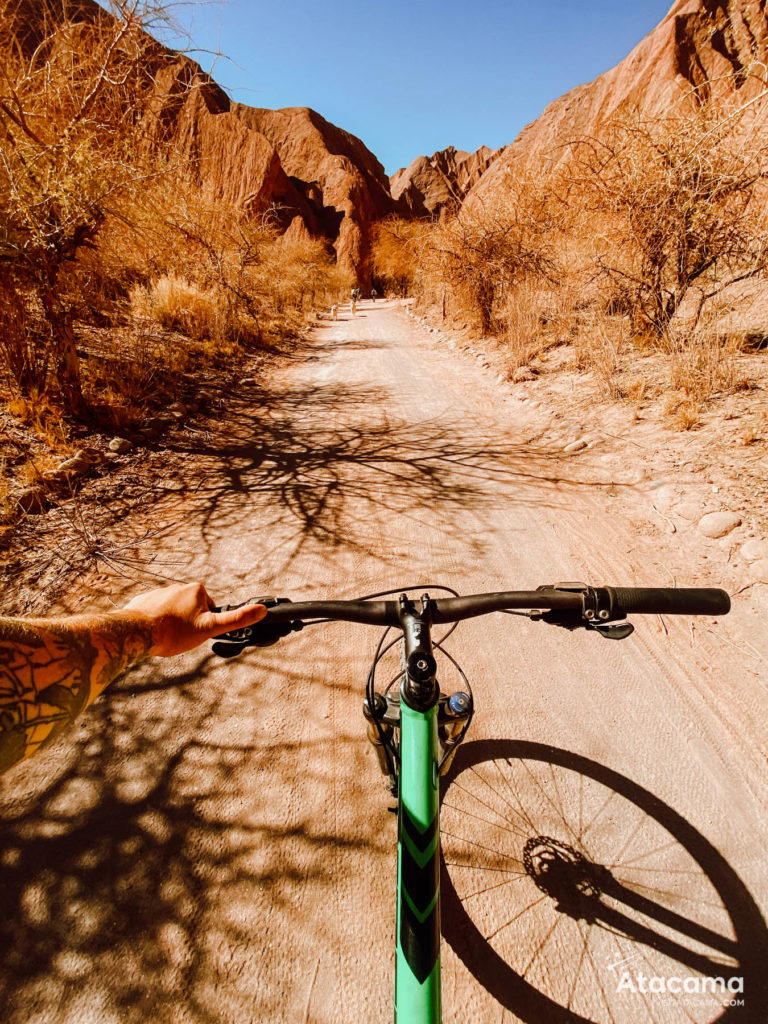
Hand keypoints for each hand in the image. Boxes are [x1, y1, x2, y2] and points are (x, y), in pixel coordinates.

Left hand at [122, 583, 266, 656]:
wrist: (135, 633)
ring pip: (173, 613)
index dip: (205, 624)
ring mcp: (159, 593)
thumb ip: (236, 620)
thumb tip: (262, 610)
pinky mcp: (143, 601)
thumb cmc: (173, 632)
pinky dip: (155, 624)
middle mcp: (178, 587)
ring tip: (164, 638)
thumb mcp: (209, 628)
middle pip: (191, 611)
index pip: (210, 609)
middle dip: (188, 624)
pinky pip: (155, 614)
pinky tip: (151, 635)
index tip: (194, 633)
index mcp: (197, 590)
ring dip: (171, 625)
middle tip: (180, 637)